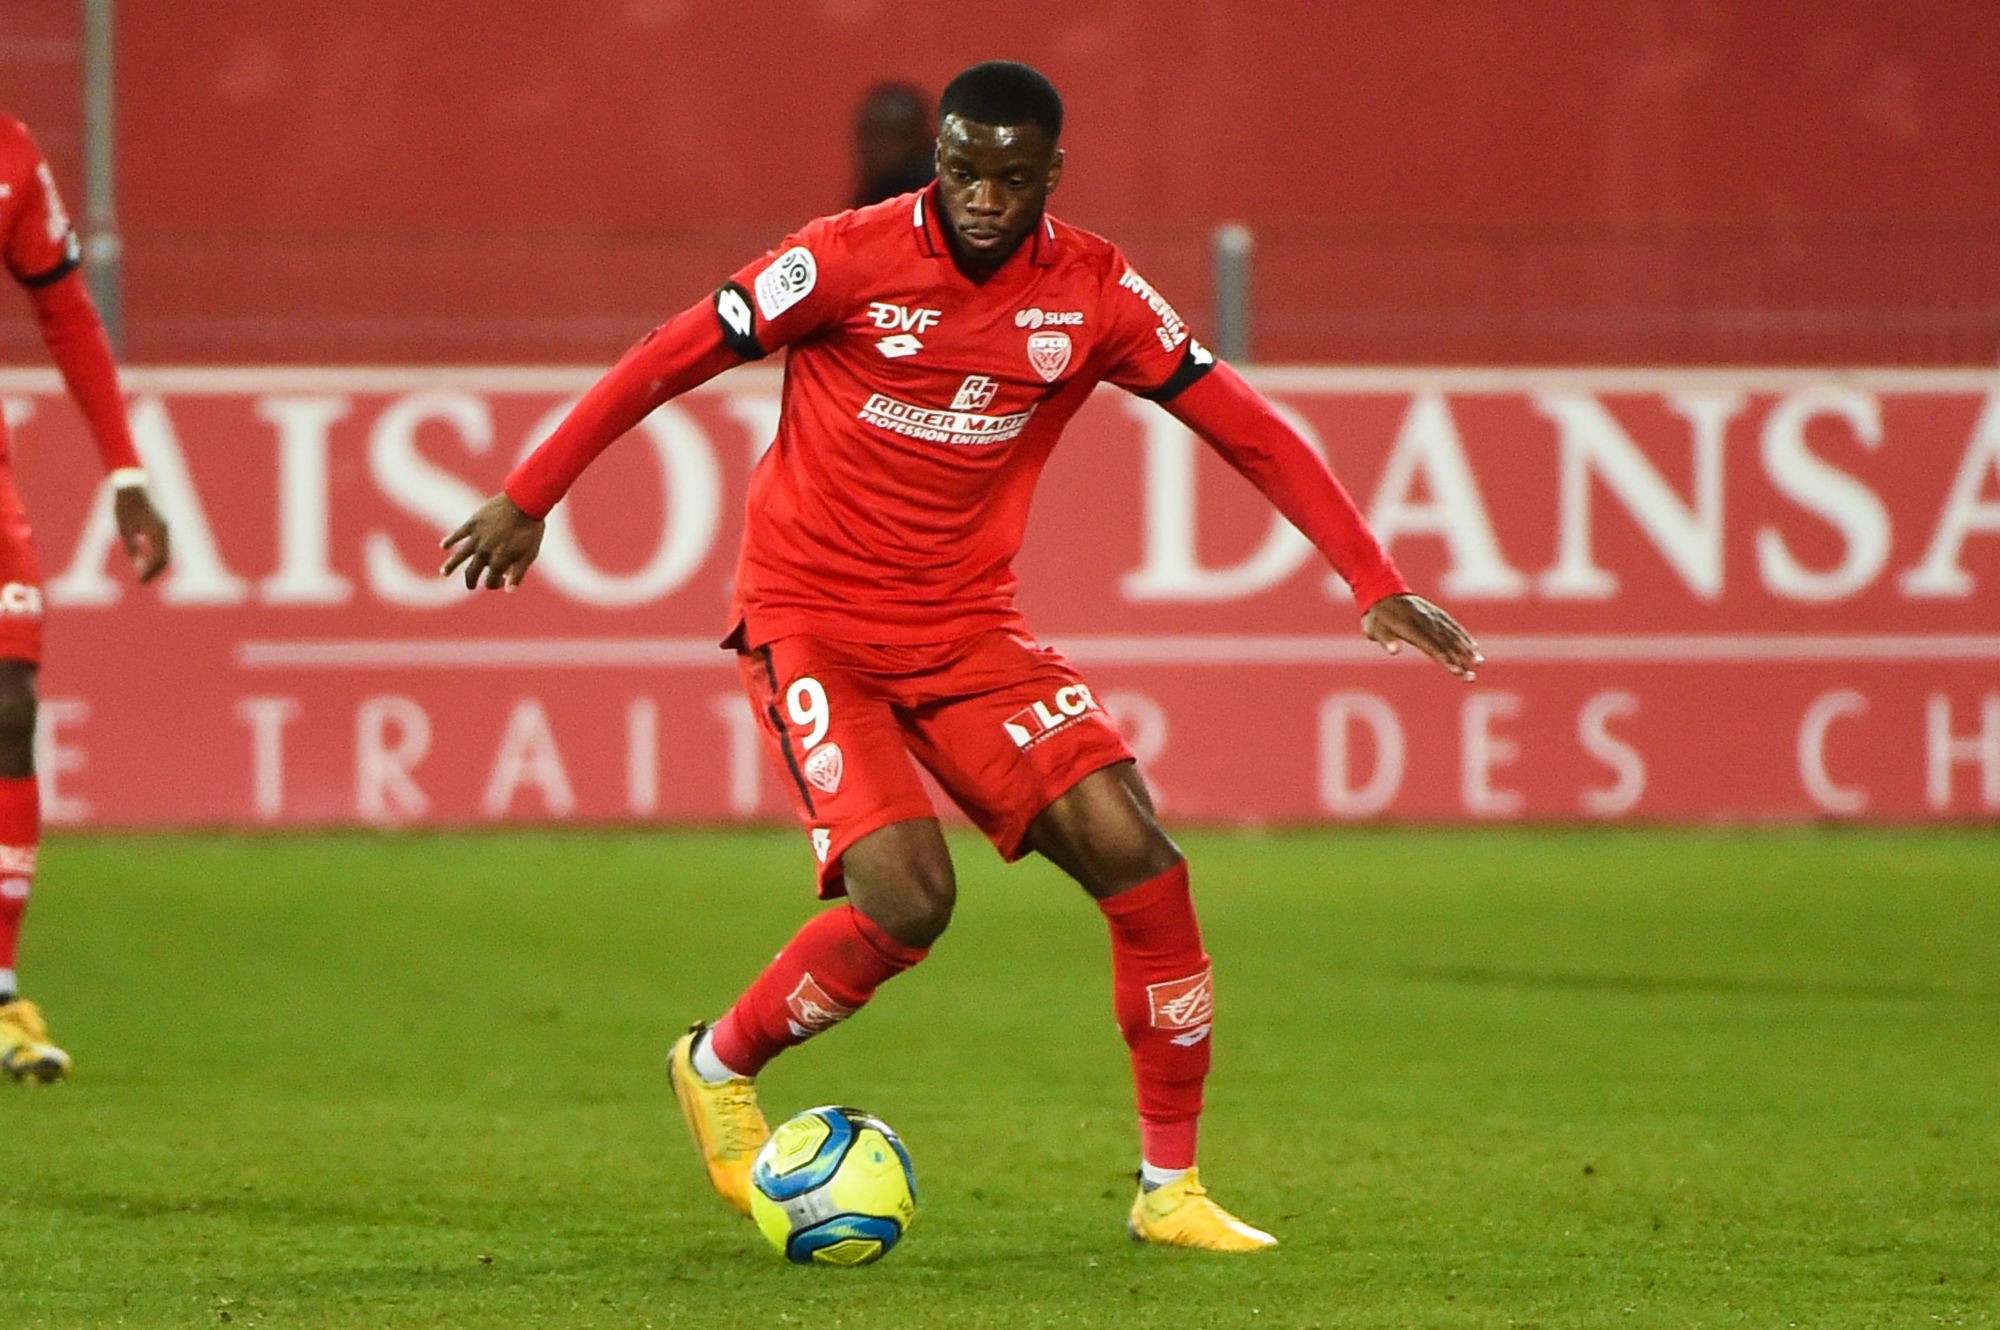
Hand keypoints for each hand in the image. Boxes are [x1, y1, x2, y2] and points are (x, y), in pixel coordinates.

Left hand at [114, 487, 170, 583]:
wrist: (131, 487)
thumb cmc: (125, 506)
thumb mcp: (124, 529)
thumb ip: (132, 548)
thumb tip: (138, 566)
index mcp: (157, 531)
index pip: (158, 558)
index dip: (150, 572)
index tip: (140, 581)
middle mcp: (165, 530)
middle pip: (165, 558)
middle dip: (154, 571)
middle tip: (142, 581)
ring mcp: (165, 528)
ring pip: (166, 553)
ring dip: (156, 565)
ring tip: (144, 575)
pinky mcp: (161, 526)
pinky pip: (163, 546)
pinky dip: (156, 556)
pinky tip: (145, 562)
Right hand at [440, 492, 544, 590]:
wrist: (524, 502)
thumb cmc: (531, 530)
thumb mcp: (529, 554)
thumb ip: (518, 574)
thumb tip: (509, 592)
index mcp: (499, 561)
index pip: (490, 581)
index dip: (495, 584)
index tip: (502, 580)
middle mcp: (484, 552)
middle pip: (472, 572)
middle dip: (471, 581)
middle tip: (470, 586)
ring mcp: (476, 537)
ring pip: (459, 555)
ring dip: (451, 565)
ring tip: (444, 573)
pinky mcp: (473, 523)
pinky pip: (458, 534)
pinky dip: (450, 540)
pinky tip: (443, 546)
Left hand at [1361, 593, 1482, 680]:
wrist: (1381, 588)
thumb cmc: (1376, 615)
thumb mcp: (1374, 628)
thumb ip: (1385, 639)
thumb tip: (1394, 651)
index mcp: (1410, 627)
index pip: (1431, 646)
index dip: (1445, 659)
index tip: (1457, 671)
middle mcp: (1425, 620)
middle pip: (1446, 643)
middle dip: (1460, 660)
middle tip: (1471, 677)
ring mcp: (1432, 615)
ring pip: (1452, 633)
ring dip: (1466, 648)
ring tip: (1479, 662)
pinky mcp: (1435, 612)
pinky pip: (1452, 624)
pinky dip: (1463, 635)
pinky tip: (1472, 645)